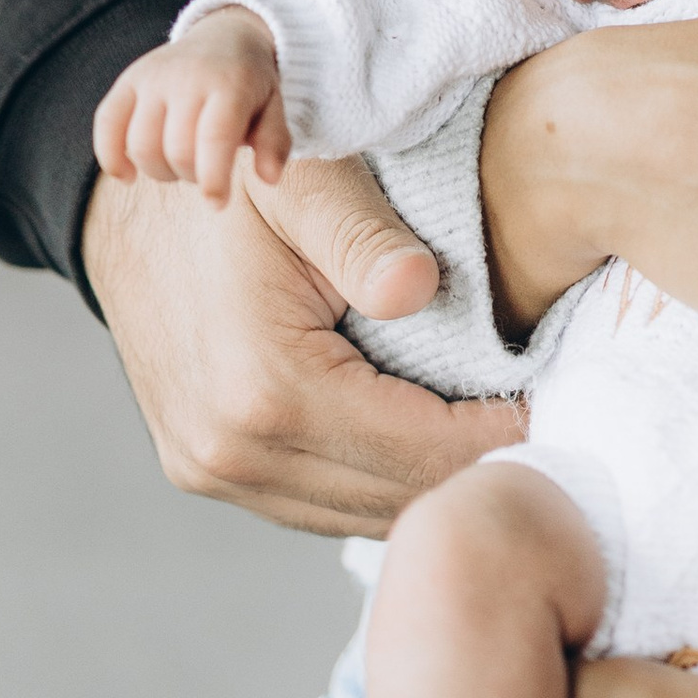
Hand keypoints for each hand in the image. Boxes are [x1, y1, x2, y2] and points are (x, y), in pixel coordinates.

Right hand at [84, 153, 522, 535]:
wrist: (131, 210)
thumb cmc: (232, 184)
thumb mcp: (303, 183)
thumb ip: (364, 236)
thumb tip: (422, 287)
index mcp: (266, 388)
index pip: (421, 450)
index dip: (503, 437)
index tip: (566, 408)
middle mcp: (231, 452)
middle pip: (395, 497)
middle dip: (476, 470)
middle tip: (552, 430)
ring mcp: (212, 470)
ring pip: (357, 514)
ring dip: (427, 483)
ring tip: (499, 437)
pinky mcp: (206, 471)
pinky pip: (316, 501)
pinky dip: (376, 480)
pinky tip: (425, 441)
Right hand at [93, 7, 288, 204]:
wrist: (224, 35)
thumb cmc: (251, 83)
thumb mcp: (275, 105)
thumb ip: (274, 142)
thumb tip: (270, 178)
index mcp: (230, 83)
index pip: (214, 137)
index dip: (213, 179)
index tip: (217, 204)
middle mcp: (187, 76)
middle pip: (176, 148)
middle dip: (191, 175)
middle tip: (204, 171)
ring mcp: (153, 76)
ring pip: (140, 144)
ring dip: (159, 171)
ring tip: (178, 165)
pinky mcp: (128, 80)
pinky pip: (106, 123)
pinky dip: (111, 157)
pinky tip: (128, 176)